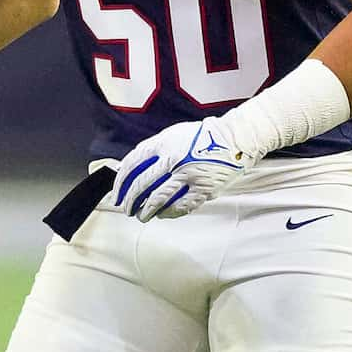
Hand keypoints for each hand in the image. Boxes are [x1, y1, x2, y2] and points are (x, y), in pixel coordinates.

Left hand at [111, 116, 250, 219]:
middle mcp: (174, 159)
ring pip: (159, 199)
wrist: (234, 138)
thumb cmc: (202, 137)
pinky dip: (169, 213)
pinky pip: (181, 206)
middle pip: (142, 185)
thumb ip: (153, 150)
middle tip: (126, 208)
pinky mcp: (204, 188)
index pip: (132, 164)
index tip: (116, 193)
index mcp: (164, 144)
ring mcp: (189, 175)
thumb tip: (131, 168)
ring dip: (146, 211)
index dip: (120, 182)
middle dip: (130, 201)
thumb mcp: (172, 135)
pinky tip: (162, 215)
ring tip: (141, 216)